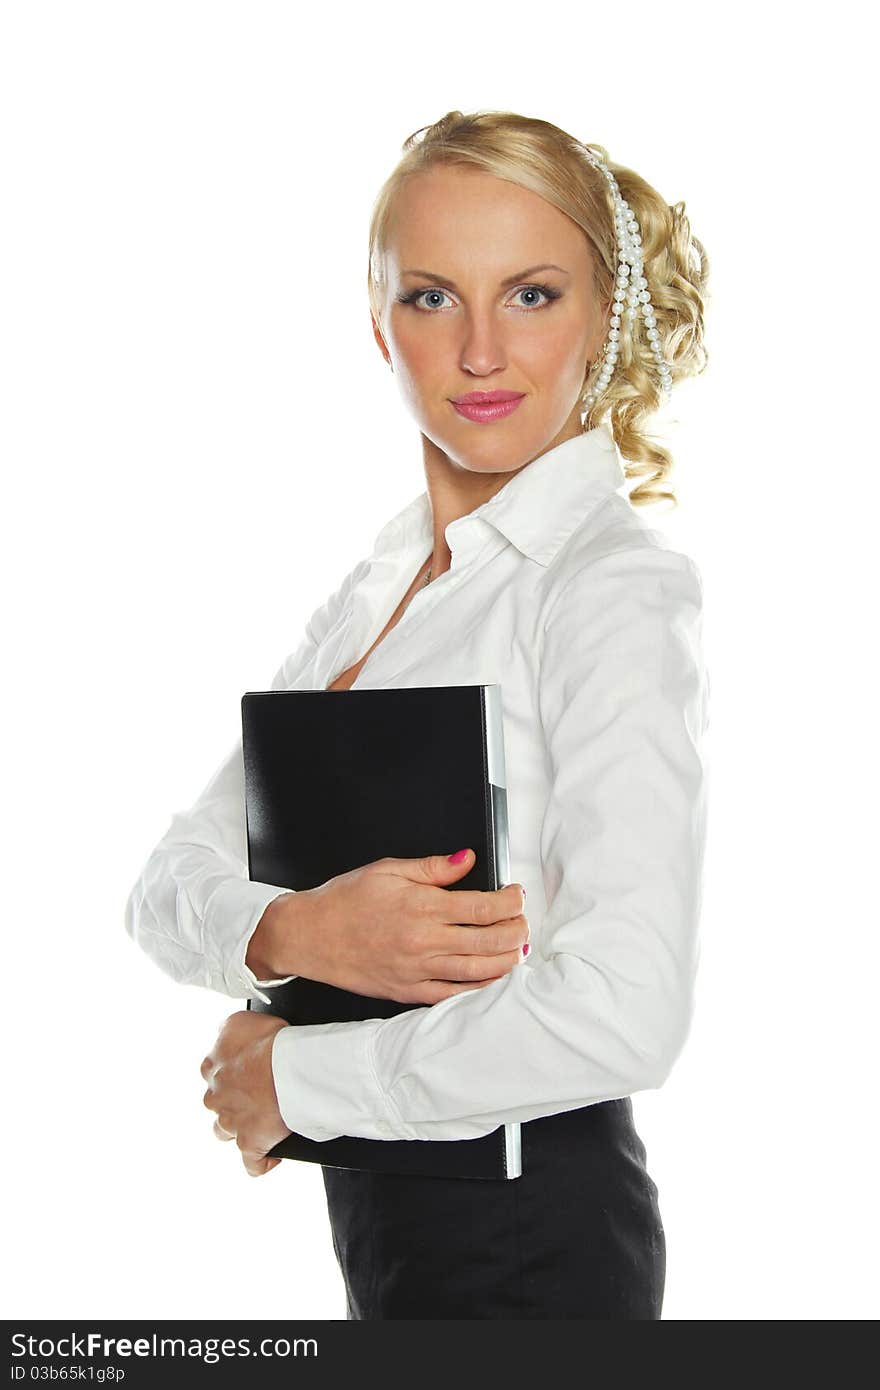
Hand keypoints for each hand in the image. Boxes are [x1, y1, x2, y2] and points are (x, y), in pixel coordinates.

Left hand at [200, 1011, 291, 1176]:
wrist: (290, 1067)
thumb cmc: (269, 1042)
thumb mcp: (239, 1020)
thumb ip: (226, 1031)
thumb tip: (224, 1035)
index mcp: (211, 1067)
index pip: (214, 1074)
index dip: (232, 1074)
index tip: (249, 1072)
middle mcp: (215, 1097)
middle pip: (218, 1104)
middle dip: (233, 1102)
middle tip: (259, 1094)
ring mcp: (231, 1123)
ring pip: (226, 1132)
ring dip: (240, 1129)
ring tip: (262, 1122)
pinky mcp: (250, 1145)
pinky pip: (253, 1164)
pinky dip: (262, 1162)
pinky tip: (272, 1156)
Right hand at [253, 848, 528, 1006]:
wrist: (308, 935)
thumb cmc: (344, 901)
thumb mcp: (387, 870)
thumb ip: (433, 867)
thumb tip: (467, 859)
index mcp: (421, 906)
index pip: (483, 907)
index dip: (510, 902)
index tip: (517, 896)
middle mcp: (423, 941)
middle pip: (488, 940)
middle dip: (516, 931)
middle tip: (524, 923)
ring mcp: (417, 970)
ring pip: (477, 971)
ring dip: (505, 961)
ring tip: (518, 950)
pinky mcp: (408, 991)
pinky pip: (452, 995)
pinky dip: (479, 989)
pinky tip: (493, 980)